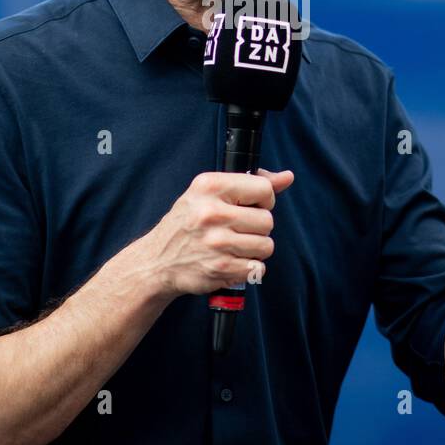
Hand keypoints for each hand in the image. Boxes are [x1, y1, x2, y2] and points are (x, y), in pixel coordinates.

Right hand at [141, 168, 292, 297]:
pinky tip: (232, 261)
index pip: (264, 188)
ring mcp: (216, 242)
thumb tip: (287, 177)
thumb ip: (251, 183)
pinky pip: (258, 267)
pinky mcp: (220, 268)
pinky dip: (249, 267)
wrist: (157, 261)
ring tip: (235, 246)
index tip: (251, 206)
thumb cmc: (188, 223)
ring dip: (255, 249)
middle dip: (258, 228)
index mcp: (209, 186)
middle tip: (238, 230)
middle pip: (267, 220)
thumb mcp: (210, 193)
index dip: (264, 200)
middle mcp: (211, 212)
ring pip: (266, 245)